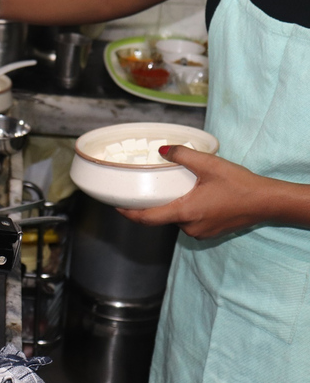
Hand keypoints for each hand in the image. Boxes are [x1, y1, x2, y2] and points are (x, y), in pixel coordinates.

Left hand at [117, 145, 269, 238]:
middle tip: (143, 189)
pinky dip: (184, 210)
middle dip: (152, 204)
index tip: (116, 206)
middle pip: (161, 217)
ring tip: (169, 188)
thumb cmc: (239, 184)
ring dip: (170, 206)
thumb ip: (183, 155)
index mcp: (185, 212)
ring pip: (176, 219)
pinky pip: (189, 222)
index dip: (129, 213)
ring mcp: (200, 232)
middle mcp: (189, 227)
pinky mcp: (210, 232)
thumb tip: (162, 150)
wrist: (267, 202)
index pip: (147, 218)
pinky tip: (189, 196)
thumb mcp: (209, 164)